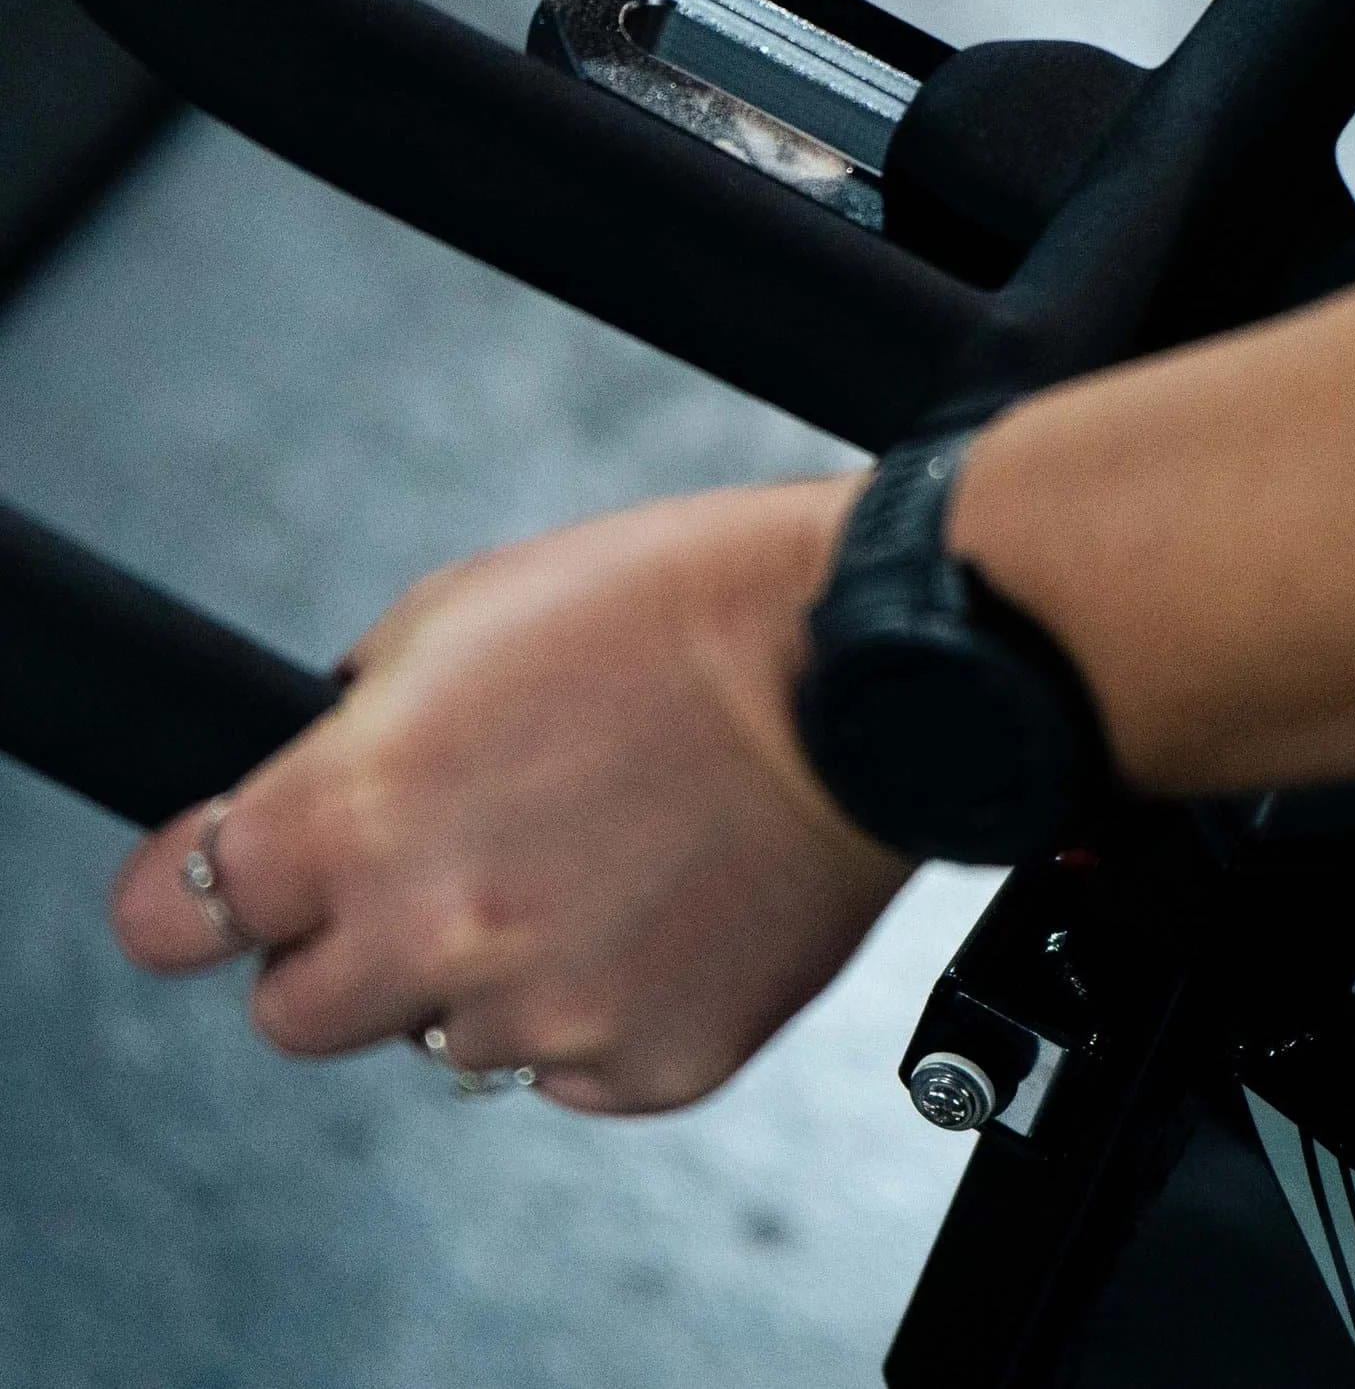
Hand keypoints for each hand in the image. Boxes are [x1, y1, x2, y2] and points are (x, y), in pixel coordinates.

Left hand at [111, 478, 906, 1114]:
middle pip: (292, 1014)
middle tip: (442, 863)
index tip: (221, 890)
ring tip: (597, 854)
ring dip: (492, 967)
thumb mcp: (471, 601)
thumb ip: (365, 715)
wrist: (868, 664)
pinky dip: (604, 1002)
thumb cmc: (685, 605)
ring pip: (448, 1039)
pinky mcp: (651, 1066)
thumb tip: (321, 777)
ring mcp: (545, 1015)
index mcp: (360, 809)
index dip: (197, 896)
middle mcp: (432, 931)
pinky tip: (662, 899)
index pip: (172, 920)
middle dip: (345, 943)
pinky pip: (576, 1068)